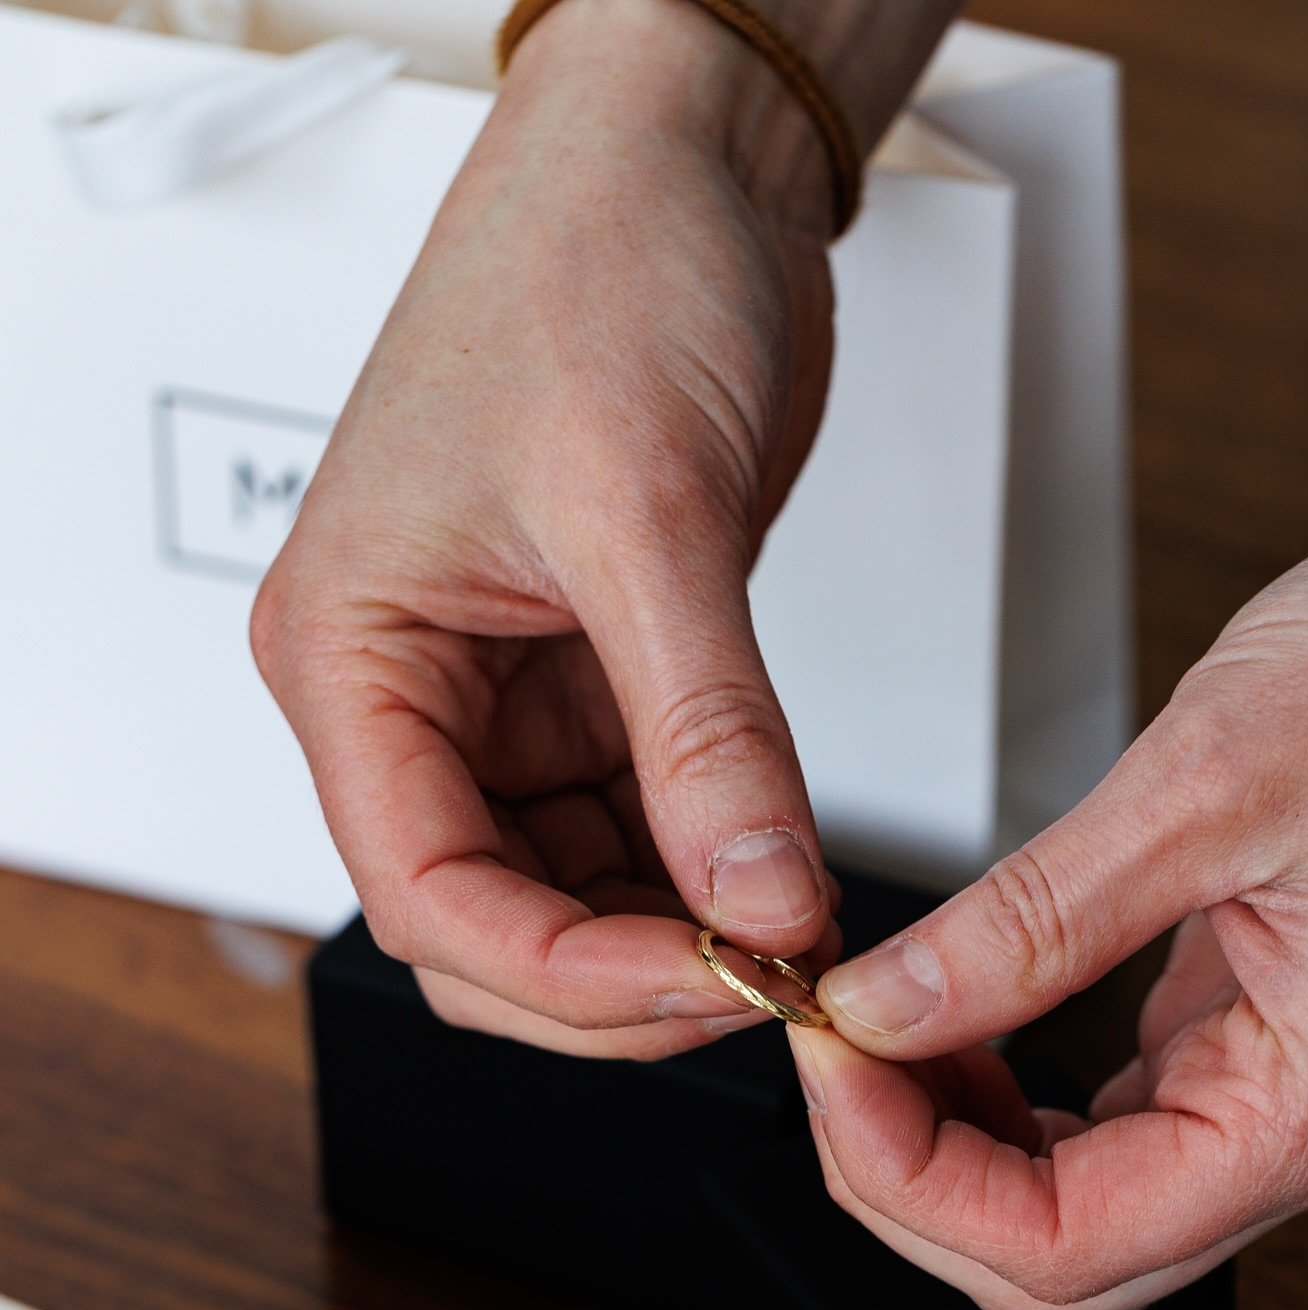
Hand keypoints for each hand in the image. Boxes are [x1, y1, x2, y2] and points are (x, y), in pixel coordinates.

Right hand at [252, 0, 843, 1058]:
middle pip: (487, 926)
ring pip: (567, 897)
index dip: (566, 971)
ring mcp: (499, 700)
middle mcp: (409, 695)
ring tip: (789, 934)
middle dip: (620, 979)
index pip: (425, 892)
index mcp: (352, 655)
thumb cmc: (592, 267)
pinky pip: (634, 831)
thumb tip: (758, 901)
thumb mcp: (650, 517)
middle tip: (762, 980)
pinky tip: (778, 878)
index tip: (708, 980)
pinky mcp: (588, 686)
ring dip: (673, 938)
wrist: (672, 165)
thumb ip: (705, 731)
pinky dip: (703, 875)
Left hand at [792, 517, 1307, 1309]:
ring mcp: (1283, 1093)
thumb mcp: (1206, 784)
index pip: (1069, 1247)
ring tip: (878, 1031)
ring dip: (954, 1148)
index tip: (832, 1061)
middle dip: (915, 1178)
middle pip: (1064, 1263)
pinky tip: (956, 1022)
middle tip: (834, 1054)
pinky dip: (1008, 1101)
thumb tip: (885, 1007)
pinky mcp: (1253, 1041)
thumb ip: (1032, 923)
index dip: (913, 1177)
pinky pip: (1109, 1133)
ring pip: (1078, 1211)